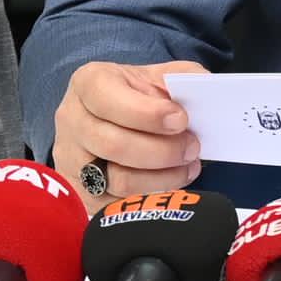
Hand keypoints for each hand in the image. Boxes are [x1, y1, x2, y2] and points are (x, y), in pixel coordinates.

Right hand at [51, 59, 206, 205]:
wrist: (107, 118)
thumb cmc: (135, 96)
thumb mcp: (155, 76)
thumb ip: (183, 78)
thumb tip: (208, 93)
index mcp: (88, 84)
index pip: (108, 99)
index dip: (147, 113)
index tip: (181, 119)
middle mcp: (72, 121)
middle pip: (115, 145)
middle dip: (163, 150)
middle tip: (192, 147)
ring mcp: (72, 161)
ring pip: (118, 180)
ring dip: (163, 177)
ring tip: (187, 165)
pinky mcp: (81, 194)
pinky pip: (119, 205)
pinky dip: (153, 196)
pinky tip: (171, 182)